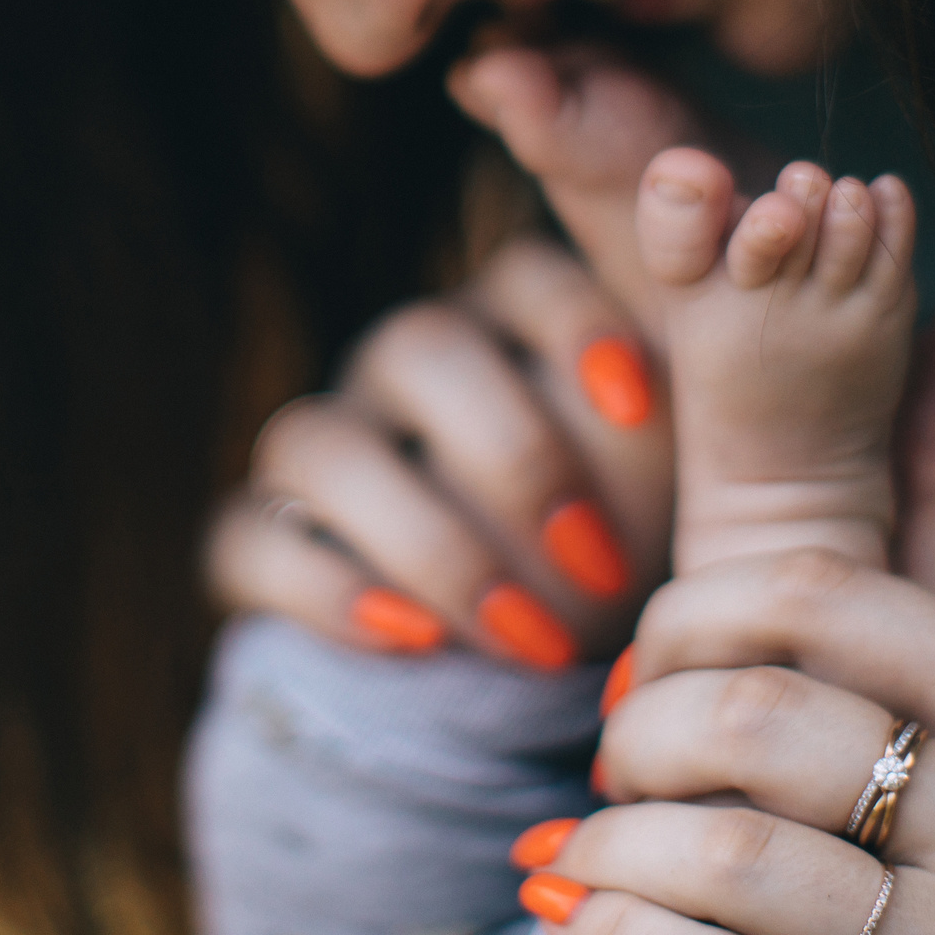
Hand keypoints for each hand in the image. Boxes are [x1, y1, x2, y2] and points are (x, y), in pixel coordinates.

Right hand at [207, 235, 675, 667]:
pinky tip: (416, 642)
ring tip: (527, 635)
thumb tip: (673, 349)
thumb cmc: (636, 540)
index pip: (525, 276)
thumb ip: (686, 415)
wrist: (547, 658)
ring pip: (318, 440)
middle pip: (417, 349)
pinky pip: (249, 540)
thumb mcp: (678, 482)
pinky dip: (325, 591)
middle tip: (602, 565)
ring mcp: (329, 446)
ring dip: (428, 541)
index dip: (575, 324)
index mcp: (513, 324)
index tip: (640, 401)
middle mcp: (407, 365)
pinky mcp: (263, 540)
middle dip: (512, 457)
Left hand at [515, 553, 934, 934]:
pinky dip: (606, 934)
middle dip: (639, 737)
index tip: (649, 663)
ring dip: (613, 848)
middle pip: (743, 716)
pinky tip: (605, 922)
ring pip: (712, 851)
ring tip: (601, 854)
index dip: (682, 614)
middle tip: (619, 766)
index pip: (806, 589)